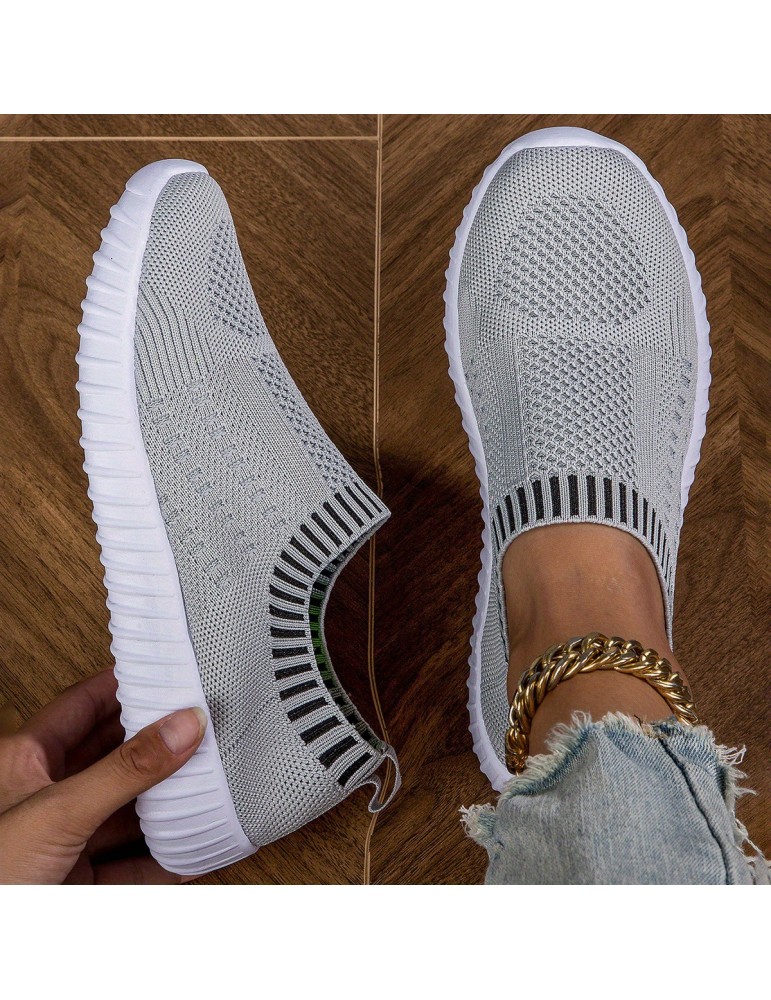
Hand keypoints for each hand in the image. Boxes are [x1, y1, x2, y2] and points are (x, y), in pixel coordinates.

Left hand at [0, 669, 205, 883]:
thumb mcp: (60, 812)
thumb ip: (125, 770)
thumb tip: (181, 727)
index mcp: (26, 761)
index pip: (82, 705)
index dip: (123, 686)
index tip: (167, 673)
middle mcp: (46, 796)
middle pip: (113, 756)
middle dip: (157, 744)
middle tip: (202, 725)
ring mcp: (65, 840)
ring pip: (127, 811)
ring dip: (167, 802)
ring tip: (212, 783)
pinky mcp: (79, 883)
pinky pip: (133, 865)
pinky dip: (167, 859)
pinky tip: (196, 848)